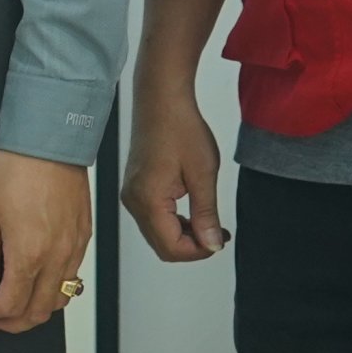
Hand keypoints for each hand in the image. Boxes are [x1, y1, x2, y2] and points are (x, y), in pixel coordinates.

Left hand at [0, 148, 91, 333]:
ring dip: (38, 308)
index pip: (14, 304)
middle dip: (16, 321)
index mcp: (29, 254)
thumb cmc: (13, 172)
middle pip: (40, 311)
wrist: (49, 142)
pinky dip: (56, 288)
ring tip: (18, 302)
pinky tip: (39, 279)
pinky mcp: (84, 237)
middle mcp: (57, 257)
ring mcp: (75, 248)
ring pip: (61, 298)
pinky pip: (73, 276)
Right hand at [122, 90, 230, 261]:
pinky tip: (193, 211)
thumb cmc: (180, 128)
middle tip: (219, 234)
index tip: (220, 241)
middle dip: (192, 246)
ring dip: (184, 235)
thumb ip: (206, 214)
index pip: (171, 247)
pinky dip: (174, 222)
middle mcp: (134, 201)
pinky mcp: (136, 188)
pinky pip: (153, 218)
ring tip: (210, 222)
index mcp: (148, 200)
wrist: (161, 100)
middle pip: (162, 245)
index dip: (198, 252)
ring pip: (158, 233)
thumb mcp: (203, 174)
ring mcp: (132, 194)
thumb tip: (212, 244)